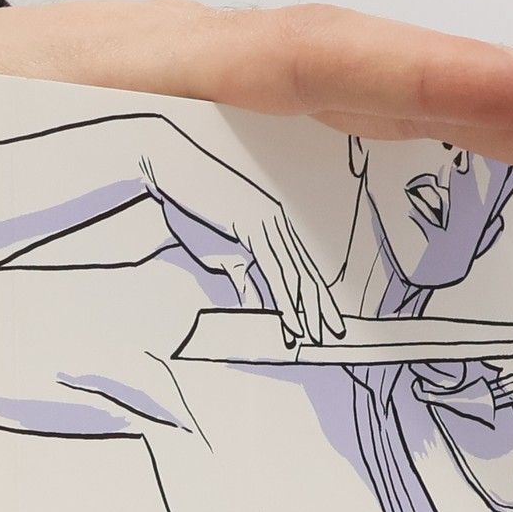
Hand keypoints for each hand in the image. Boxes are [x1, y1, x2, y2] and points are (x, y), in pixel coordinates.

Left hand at [0, 0, 512, 323]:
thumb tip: (19, 254)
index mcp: (136, 73)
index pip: (313, 65)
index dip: (437, 83)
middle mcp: (203, 74)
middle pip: (390, 77)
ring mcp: (224, 110)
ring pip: (394, 104)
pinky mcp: (230, 154)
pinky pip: (360, 147)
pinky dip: (451, 155)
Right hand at [137, 125, 344, 341]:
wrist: (174, 174)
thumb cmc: (194, 210)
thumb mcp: (221, 254)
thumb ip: (241, 278)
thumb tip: (252, 303)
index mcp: (274, 226)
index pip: (302, 266)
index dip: (318, 296)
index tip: (328, 319)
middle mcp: (278, 225)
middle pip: (308, 273)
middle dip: (323, 307)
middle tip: (338, 332)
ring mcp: (269, 226)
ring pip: (296, 277)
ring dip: (308, 312)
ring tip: (315, 337)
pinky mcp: (254, 230)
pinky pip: (275, 274)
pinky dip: (286, 303)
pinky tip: (293, 324)